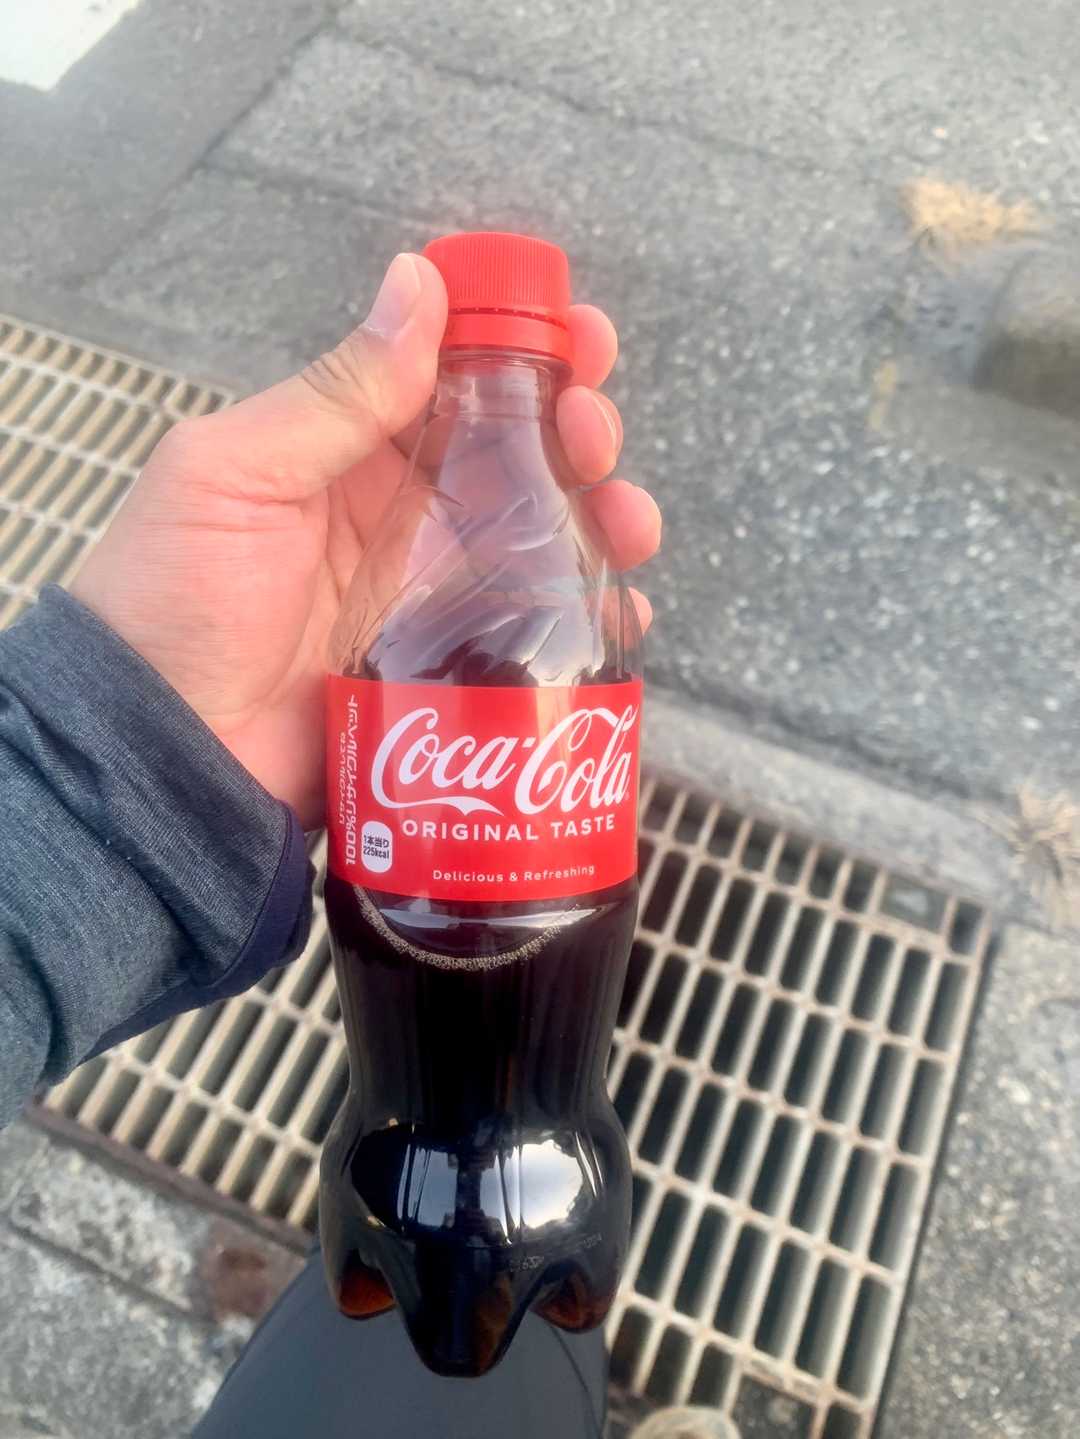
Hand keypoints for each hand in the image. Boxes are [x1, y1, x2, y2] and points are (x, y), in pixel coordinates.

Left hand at [71, 254, 660, 827]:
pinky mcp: (453, 671)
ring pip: (546, 540)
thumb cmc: (172, 599)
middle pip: (520, 456)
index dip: (524, 347)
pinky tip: (619, 610)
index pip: (455, 379)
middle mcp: (405, 517)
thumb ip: (335, 394)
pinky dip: (592, 620)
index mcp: (352, 454)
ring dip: (604, 518)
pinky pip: (540, 637)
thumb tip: (418, 281)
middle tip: (592, 436)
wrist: (162, 753)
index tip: (582, 335)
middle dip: (577, 432)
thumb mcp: (235, 476)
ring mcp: (436, 597)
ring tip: (628, 526)